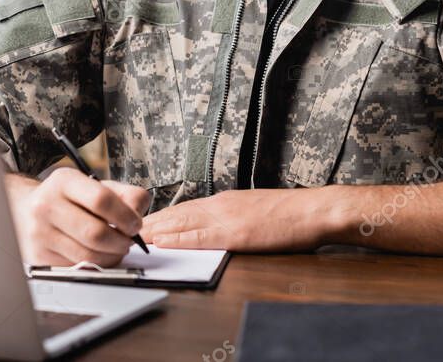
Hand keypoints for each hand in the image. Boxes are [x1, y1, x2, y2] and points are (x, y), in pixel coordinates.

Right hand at [5, 168, 150, 266]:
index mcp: (64, 181)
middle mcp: (47, 205)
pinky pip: (77, 267)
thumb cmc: (66, 197)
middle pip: (96, 233)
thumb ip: (124, 194)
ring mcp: (40, 233)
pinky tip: (97, 254)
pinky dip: (95, 264)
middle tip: (128, 240)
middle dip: (121, 241)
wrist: (25, 208)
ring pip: (88, 255)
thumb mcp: (94, 185)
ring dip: (111, 256)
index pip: (101, 200)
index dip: (126, 216)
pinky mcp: (39, 256)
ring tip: (116, 248)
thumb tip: (138, 213)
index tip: (135, 224)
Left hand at [140, 188, 336, 251]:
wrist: (313, 210)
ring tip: (135, 236)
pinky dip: (177, 239)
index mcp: (225, 201)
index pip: (186, 207)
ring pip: (182, 222)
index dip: (164, 216)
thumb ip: (233, 216)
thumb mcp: (254, 209)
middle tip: (128, 229)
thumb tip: (217, 225)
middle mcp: (221, 205)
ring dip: (157, 230)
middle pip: (178, 213)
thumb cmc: (291, 214)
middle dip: (153, 223)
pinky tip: (163, 242)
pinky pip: (200, 236)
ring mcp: (227, 218)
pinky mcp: (235, 233)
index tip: (145, 223)